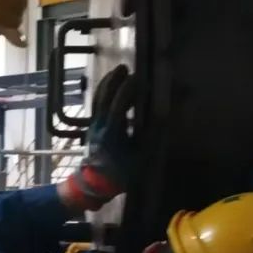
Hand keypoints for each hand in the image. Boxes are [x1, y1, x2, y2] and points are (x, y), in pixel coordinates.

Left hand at [61, 64, 156, 211]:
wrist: (93, 185)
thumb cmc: (120, 173)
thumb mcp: (140, 157)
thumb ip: (150, 136)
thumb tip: (161, 116)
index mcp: (112, 132)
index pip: (119, 105)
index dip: (128, 90)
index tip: (138, 78)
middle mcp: (100, 125)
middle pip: (104, 97)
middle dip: (114, 81)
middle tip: (124, 68)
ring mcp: (93, 125)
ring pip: (97, 99)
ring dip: (106, 84)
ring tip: (116, 73)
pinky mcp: (91, 127)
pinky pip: (95, 105)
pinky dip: (102, 93)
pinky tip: (109, 89)